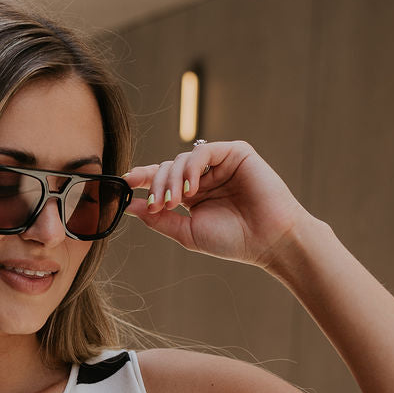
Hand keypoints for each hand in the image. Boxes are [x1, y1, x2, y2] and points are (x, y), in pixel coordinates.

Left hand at [122, 140, 311, 268]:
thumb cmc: (232, 240)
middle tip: (155, 205)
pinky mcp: (236, 153)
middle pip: (168, 168)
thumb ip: (158, 219)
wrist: (268, 240)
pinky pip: (203, 151)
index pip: (163, 179)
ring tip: (173, 202)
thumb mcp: (187, 232)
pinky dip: (191, 168)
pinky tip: (190, 188)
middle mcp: (205, 176)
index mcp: (193, 194)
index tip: (124, 181)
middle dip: (156, 185)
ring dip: (172, 179)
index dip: (143, 178)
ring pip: (181, 159)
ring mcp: (220, 163)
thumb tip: (127, 206)